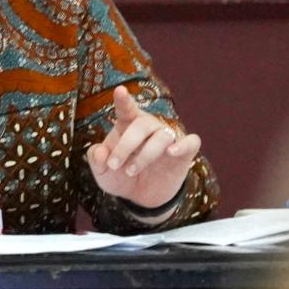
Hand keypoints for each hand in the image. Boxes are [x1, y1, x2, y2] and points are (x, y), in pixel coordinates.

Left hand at [87, 86, 199, 215]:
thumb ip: (96, 160)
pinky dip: (183, 145)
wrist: (141, 197)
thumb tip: (100, 152)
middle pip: (142, 125)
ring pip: (162, 137)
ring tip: (130, 171)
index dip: (123, 100)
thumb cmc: (120, 176)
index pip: (126, 109)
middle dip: (126, 145)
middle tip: (114, 165)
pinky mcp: (184, 153)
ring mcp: (168, 139)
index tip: (120, 91)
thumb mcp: (103, 172)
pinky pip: (191, 142)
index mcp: (127, 125)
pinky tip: (171, 152)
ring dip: (145, 155)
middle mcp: (149, 128)